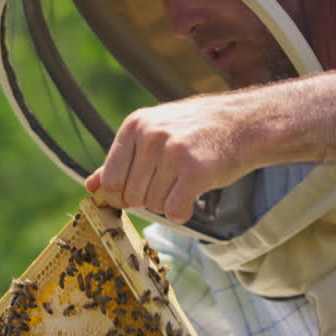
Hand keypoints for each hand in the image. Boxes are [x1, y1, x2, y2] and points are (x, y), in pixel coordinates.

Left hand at [86, 92, 258, 223]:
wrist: (244, 123)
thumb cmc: (196, 131)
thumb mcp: (153, 133)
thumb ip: (120, 160)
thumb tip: (91, 187)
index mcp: (134, 126)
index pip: (111, 180)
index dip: (121, 196)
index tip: (138, 193)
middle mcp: (151, 136)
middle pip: (131, 197)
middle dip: (149, 199)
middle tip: (170, 182)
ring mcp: (173, 152)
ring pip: (153, 205)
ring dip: (168, 204)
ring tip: (184, 182)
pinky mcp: (195, 171)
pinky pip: (174, 211)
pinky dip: (182, 212)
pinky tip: (192, 196)